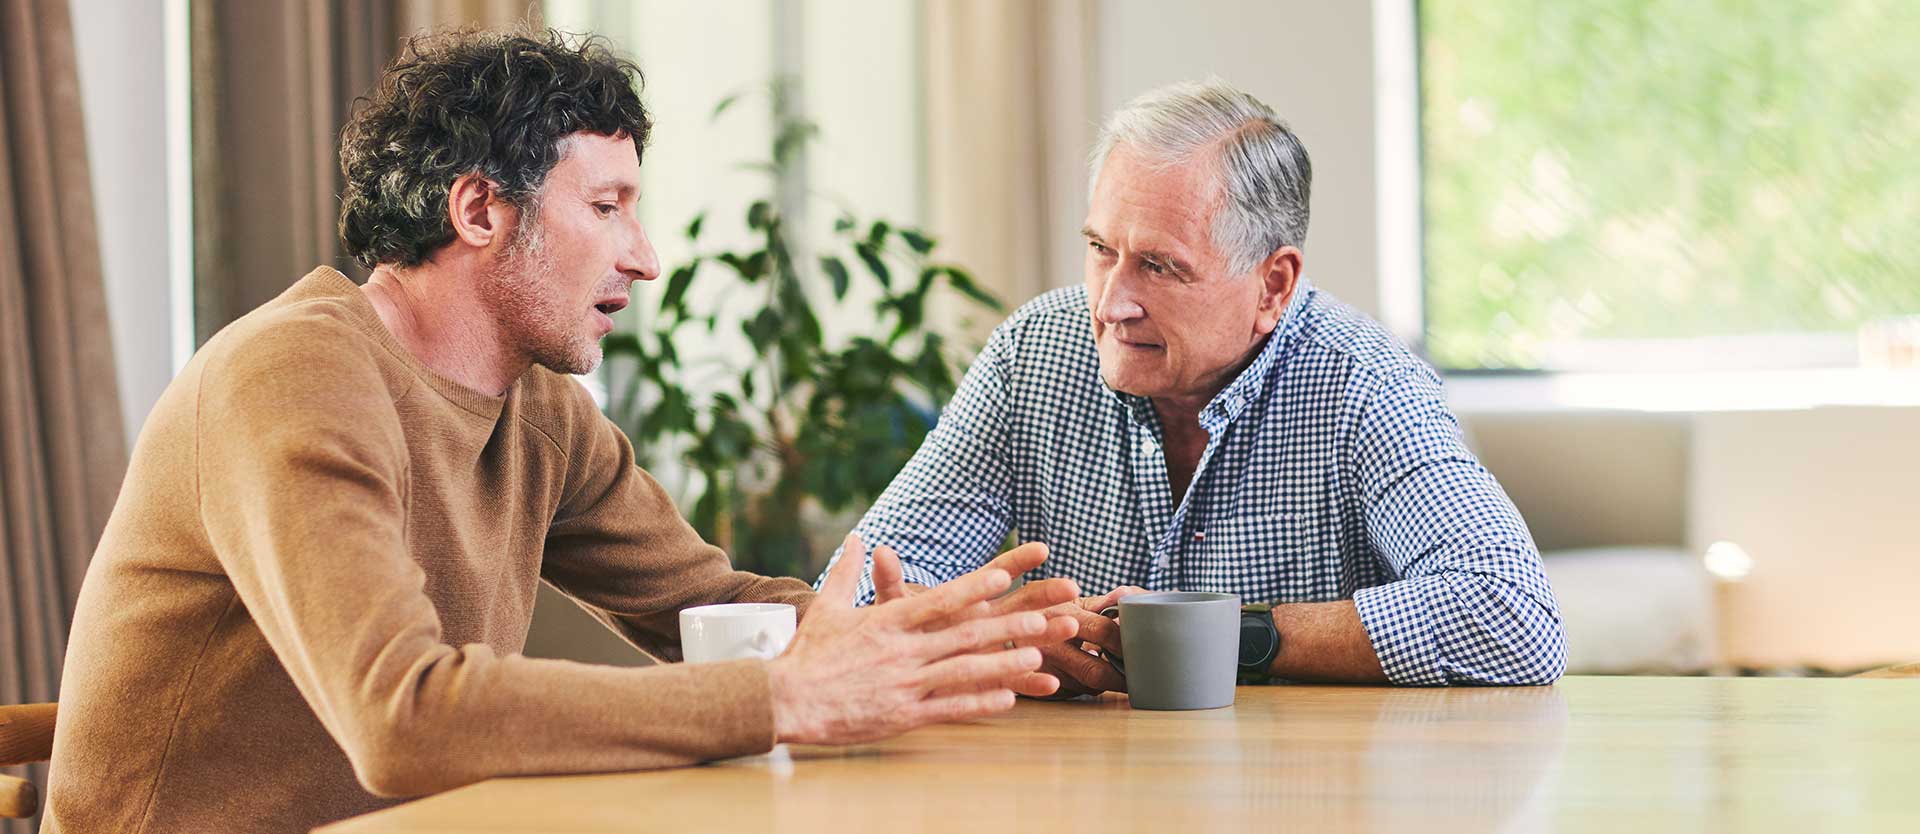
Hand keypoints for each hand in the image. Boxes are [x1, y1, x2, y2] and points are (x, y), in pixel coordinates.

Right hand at [767, 534, 1081, 744]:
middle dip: (1007, 626)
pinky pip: (948, 709)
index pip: (937, 600)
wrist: (787, 699)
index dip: (973, 588)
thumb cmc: (808, 653)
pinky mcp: (902, 715)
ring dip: (1003, 663)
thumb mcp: (829, 606)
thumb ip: (849, 570)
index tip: (1003, 576)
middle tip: (1044, 618)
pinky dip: (979, 704)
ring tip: (1036, 657)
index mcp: (887, 622)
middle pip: (963, 634)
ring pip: (963, 672)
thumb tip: (858, 537)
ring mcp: (904, 684)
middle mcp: (901, 651)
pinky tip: (1008, 700)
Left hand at [874, 550, 1145, 698]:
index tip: (1042, 548)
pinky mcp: (988, 681)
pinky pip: (1015, 681)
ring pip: (1027, 640)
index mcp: (965, 600)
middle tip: (1072, 588)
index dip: (1018, 561)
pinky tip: (1052, 684)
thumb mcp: (890, 610)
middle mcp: (985, 623)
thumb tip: (879, 551)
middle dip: (1047, 595)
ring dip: (1050, 635)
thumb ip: (889, 583)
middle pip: (1022, 605)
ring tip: (1071, 628)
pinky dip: (1032, 683)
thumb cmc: (894, 636)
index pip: (996, 574)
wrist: (889, 674)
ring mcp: (991, 652)